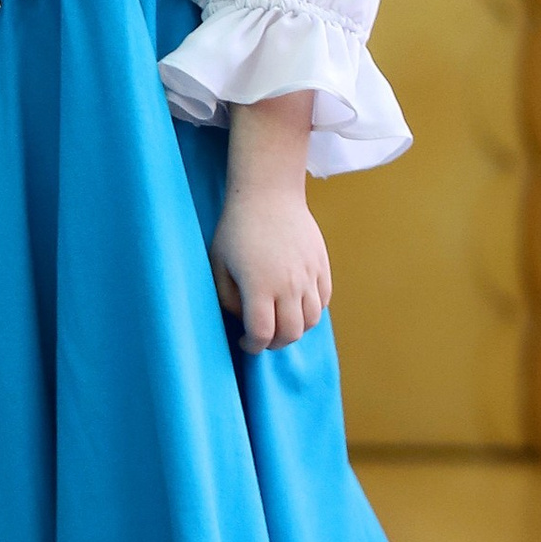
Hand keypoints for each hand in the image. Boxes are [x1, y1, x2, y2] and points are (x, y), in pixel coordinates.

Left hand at [210, 92, 331, 353]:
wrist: (268, 195)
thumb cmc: (236, 229)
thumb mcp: (218, 264)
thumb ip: (228, 298)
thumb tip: (243, 318)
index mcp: (260, 287)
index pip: (262, 333)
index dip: (253, 346)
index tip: (245, 343)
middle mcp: (289, 285)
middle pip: (291, 333)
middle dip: (275, 343)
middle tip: (262, 338)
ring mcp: (309, 276)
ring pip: (311, 321)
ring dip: (295, 330)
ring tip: (280, 323)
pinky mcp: (322, 266)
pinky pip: (323, 301)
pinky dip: (311, 312)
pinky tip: (296, 306)